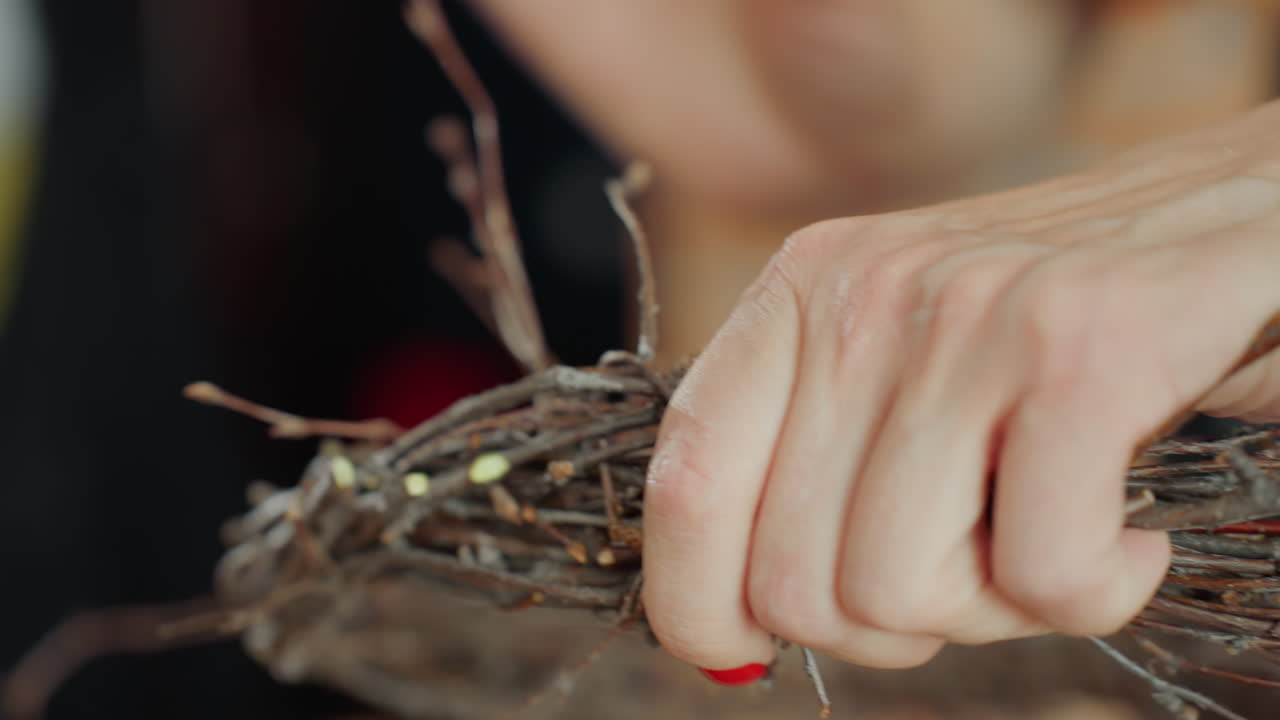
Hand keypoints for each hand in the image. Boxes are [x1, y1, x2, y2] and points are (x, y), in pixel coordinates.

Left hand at [642, 102, 1279, 671]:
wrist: (1238, 217)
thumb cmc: (1055, 328)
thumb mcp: (901, 359)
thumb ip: (812, 463)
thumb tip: (733, 630)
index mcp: (799, 296)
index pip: (684, 482)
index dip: (694, 600)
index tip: (742, 650)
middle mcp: (863, 297)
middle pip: (795, 579)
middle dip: (887, 623)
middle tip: (971, 568)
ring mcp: (970, 320)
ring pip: (901, 593)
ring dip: (991, 610)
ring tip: (1051, 532)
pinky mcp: (1083, 354)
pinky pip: (1042, 579)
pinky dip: (1094, 593)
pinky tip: (1125, 533)